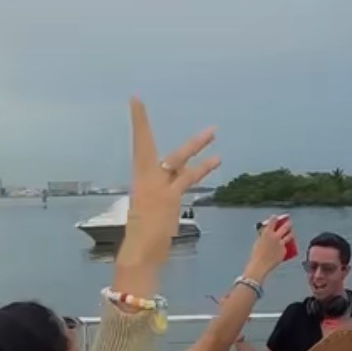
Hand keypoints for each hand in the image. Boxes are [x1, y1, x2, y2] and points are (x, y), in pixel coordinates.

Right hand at [116, 99, 218, 291]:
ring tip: (213, 132)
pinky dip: (203, 168)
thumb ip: (157, 194)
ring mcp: (158, 186)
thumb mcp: (145, 208)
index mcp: (139, 179)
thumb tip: (167, 188)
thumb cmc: (141, 235)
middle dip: (147, 123)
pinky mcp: (171, 196)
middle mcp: (146, 178)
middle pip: (150, 145)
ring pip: (178, 159)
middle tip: (147, 103)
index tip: (135, 100)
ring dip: (196, 145)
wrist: (140, 250)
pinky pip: (189, 176)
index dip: (138, 122)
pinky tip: (216, 159)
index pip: (139, 145)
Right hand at [242, 216, 293, 286]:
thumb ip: (264, 236)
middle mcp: (276, 237)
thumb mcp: (259, 242)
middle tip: (289, 223)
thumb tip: (267, 233)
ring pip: (290, 235)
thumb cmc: (257, 254)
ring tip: (290, 233)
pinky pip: (286, 246)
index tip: (276, 217)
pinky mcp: (284, 251)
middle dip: (288, 223)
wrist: (260, 265)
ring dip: (290, 233)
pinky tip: (283, 247)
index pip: (273, 220)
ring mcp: (281, 244)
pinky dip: (285, 246)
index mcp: (267, 233)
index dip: (275, 218)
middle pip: (286, 226)